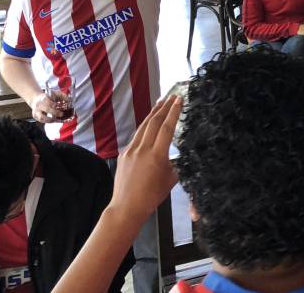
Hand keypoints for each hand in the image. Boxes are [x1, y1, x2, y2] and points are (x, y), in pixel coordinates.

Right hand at [33, 91, 68, 123]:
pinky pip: (42, 121)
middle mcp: (38, 105)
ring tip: (58, 119)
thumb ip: (63, 96)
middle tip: (62, 114)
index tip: (59, 106)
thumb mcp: (55, 93)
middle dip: (54, 113)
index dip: (53, 105)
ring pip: (42, 118)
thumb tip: (69, 101)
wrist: (36, 99)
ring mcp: (36, 112)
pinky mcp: (36, 117)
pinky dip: (49, 122)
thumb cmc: (48, 96)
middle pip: (45, 110)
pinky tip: (56, 120)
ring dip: (51, 120)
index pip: (48, 102)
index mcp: (43, 98)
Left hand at [110, 97, 180, 225]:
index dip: (174, 112)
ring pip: (143, 127)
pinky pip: (136, 137)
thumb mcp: (171, 179)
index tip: (179, 100)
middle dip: (164, 107)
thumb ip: (176, 163)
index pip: (167, 127)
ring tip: (160, 103)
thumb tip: (179, 153)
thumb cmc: (152, 196)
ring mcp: (131, 150)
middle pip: (154, 122)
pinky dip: (144, 127)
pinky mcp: (123, 154)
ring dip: (153, 114)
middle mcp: (142, 149)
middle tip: (171, 96)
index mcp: (157, 155)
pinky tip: (148, 124)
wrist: (126, 207)